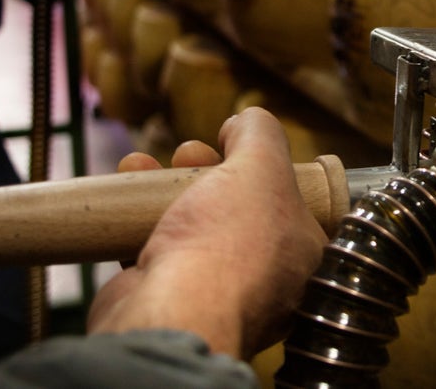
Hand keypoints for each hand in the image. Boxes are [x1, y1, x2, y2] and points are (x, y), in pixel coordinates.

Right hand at [87, 107, 327, 359]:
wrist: (171, 313)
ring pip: (195, 224)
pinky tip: (131, 183)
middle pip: (238, 206)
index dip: (263, 166)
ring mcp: (217, 291)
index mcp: (305, 253)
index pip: (294, 201)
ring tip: (150, 164)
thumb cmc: (229, 244)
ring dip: (168, 185)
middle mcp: (268, 277)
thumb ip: (259, 133)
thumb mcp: (261, 164)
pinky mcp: (172, 297)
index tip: (235, 145)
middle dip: (208, 169)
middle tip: (191, 155)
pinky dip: (140, 215)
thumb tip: (244, 123)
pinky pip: (158, 247)